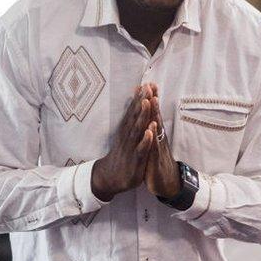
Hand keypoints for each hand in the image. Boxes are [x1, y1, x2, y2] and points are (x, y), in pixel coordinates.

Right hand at [91, 86, 154, 201]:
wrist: (109, 177)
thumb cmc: (121, 154)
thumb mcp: (125, 135)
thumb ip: (131, 120)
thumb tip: (136, 103)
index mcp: (127, 129)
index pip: (134, 111)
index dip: (140, 97)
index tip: (146, 83)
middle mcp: (128, 136)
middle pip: (136, 116)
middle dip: (142, 101)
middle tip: (147, 86)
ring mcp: (131, 147)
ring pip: (138, 129)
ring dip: (143, 116)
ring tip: (147, 102)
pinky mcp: (135, 160)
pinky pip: (141, 149)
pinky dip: (145, 141)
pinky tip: (150, 132)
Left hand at [142, 83, 180, 198]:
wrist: (168, 183)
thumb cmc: (158, 163)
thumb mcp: (154, 146)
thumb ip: (153, 131)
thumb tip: (151, 117)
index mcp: (156, 135)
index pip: (153, 114)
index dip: (150, 100)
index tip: (148, 84)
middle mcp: (159, 138)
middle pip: (156, 116)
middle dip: (153, 100)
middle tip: (151, 84)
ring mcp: (159, 148)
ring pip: (157, 129)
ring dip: (155, 114)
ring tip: (152, 99)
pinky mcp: (156, 160)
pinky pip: (154, 148)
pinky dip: (153, 138)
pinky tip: (151, 128)